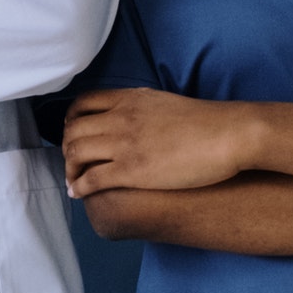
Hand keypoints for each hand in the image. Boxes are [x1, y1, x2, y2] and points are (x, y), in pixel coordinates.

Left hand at [62, 87, 255, 197]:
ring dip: (69, 168)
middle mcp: (120, 118)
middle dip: (66, 148)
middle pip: (73, 130)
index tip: (72, 134)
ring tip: (74, 180)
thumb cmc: (204, 122)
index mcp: (129, 99)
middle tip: (72, 162)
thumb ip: (139, 107)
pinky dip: (78, 187)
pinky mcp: (132, 170)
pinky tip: (79, 193)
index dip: (70, 121)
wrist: (226, 135)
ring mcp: (124, 144)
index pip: (82, 103)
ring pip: (76, 153)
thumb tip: (130, 117)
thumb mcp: (162, 101)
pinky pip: (91, 179)